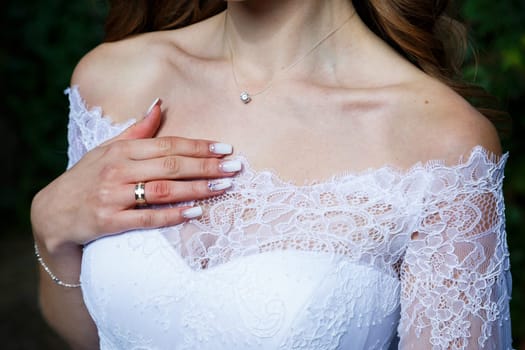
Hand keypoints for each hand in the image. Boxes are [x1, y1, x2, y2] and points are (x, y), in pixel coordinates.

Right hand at [31, 100, 239, 252]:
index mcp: (121, 150)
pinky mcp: (109, 221)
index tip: (225, 148)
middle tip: (234, 167)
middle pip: (171, 165)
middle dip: (206, 166)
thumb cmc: (87, 178)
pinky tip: (196, 211)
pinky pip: (147, 218)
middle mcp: (118, 170)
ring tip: (224, 187)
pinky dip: (173, 214)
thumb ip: (137, 131)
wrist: (52, 213)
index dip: (198, 146)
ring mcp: (113, 195)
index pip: (168, 145)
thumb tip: (159, 105)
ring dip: (197, 188)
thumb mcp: (108, 150)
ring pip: (163, 190)